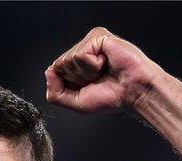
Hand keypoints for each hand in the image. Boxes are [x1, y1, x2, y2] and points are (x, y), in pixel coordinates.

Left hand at [45, 27, 163, 113]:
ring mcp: (89, 42)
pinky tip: (106, 63)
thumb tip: (48, 73)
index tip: (88, 86)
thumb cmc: (111, 97)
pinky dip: (93, 65)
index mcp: (76, 66)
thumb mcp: (75, 103)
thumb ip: (55, 93)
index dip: (68, 84)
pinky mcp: (98, 36)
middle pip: (60, 65)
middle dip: (77, 78)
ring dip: (87, 72)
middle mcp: (81, 52)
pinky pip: (80, 55)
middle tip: (98, 79)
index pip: (54, 71)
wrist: (133, 92)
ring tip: (104, 71)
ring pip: (69, 60)